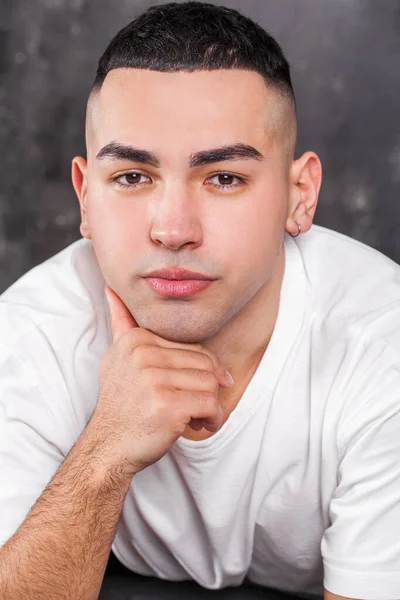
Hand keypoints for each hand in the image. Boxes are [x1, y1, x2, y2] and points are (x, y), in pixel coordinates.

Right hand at [88, 285, 233, 476]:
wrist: (108, 447)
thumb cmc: (121, 405)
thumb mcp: (115, 358)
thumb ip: (121, 323)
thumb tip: (111, 289)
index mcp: (136, 340)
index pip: (193, 347)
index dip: (199, 371)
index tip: (187, 389)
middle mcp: (143, 355)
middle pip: (205, 363)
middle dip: (206, 388)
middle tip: (191, 405)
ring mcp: (154, 379)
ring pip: (211, 383)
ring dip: (210, 405)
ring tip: (193, 416)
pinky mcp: (167, 405)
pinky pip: (211, 404)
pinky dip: (212, 419)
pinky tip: (198, 426)